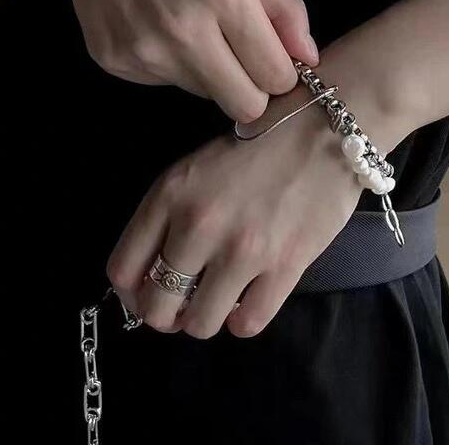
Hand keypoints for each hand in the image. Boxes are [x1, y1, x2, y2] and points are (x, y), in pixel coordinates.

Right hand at [40, 0, 317, 122]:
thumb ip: (280, 6)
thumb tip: (309, 57)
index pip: (275, 77)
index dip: (281, 70)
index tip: (271, 54)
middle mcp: (185, 32)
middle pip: (244, 106)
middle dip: (252, 86)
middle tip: (240, 56)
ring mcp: (146, 53)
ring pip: (204, 95)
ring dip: (209, 71)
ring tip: (189, 26)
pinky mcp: (116, 63)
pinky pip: (164, 82)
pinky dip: (170, 62)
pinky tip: (154, 24)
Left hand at [105, 100, 361, 339]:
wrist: (326, 125)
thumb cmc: (262, 137)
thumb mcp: (198, 166)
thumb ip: (171, 212)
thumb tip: (156, 266)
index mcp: (170, 193)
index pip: (122, 269)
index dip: (131, 290)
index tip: (147, 290)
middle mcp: (198, 224)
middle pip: (156, 306)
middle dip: (164, 314)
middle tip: (182, 304)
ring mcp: (241, 249)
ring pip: (199, 323)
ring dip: (205, 318)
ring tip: (218, 301)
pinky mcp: (284, 265)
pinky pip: (248, 324)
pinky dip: (244, 320)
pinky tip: (249, 301)